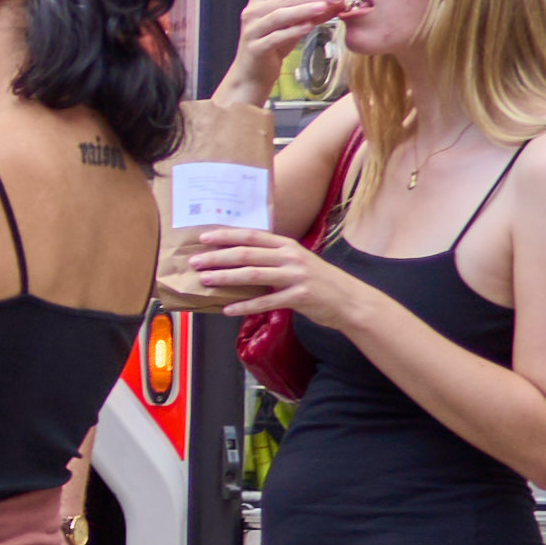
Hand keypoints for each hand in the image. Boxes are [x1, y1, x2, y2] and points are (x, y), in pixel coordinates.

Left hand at [169, 222, 350, 328]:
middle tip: (195, 261)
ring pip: (253, 275)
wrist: (350, 300)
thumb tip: (238, 257)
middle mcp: (291, 257)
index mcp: (288, 245)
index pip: (252, 236)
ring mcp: (296, 277)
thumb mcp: (297, 262)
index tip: (203, 237)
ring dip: (226, 278)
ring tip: (205, 280)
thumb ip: (273, 257)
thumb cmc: (318, 281)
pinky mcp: (300, 297)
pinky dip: (245, 306)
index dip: (226, 235)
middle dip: (218, 257)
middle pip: (247, 254)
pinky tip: (227, 309)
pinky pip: (266, 302)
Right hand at [224, 0, 350, 99]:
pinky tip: (308, 27)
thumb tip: (337, 2)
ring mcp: (252, 30)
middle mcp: (253, 12)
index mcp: (261, 0)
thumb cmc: (273, 47)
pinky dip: (293, 31)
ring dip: (304, 10)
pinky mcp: (255, 48)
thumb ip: (313, 13)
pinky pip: (275, 37)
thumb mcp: (295, 25)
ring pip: (280, 15)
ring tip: (324, 7)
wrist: (254, 73)